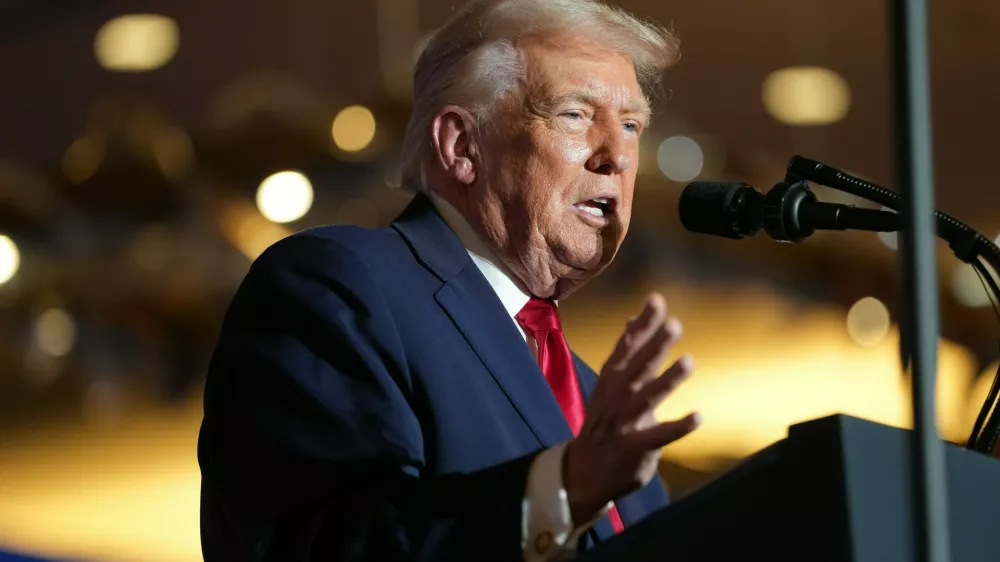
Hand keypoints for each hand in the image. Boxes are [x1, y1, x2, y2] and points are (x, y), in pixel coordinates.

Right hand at [563, 293, 700, 524]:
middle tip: (675, 324)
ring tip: (688, 362)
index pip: (626, 346)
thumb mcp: (610, 384)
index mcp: (611, 379)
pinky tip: (697, 417)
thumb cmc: (605, 421)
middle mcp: (616, 397)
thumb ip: (627, 354)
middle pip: (636, 367)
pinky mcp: (635, 448)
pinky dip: (676, 427)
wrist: (585, 471)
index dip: (641, 324)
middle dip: (655, 345)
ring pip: (646, 398)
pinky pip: (658, 436)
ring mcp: (624, 423)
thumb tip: (633, 320)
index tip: (656, 300)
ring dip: (666, 380)